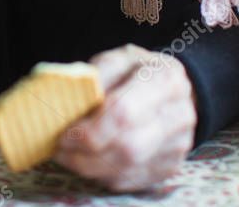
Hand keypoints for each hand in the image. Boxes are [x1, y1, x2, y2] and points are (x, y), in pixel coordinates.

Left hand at [54, 44, 196, 191]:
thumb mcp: (117, 59)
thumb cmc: (137, 71)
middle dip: (86, 153)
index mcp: (165, 79)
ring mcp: (178, 145)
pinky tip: (86, 162)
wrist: (172, 88)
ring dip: (89, 166)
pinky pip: (131, 180)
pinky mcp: (170, 166)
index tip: (63, 133)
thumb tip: (65, 104)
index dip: (89, 129)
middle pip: (128, 147)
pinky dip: (102, 174)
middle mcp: (179, 115)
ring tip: (66, 156)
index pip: (124, 113)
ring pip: (128, 168)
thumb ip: (94, 77)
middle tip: (59, 148)